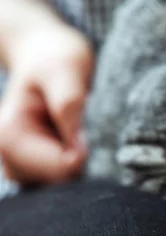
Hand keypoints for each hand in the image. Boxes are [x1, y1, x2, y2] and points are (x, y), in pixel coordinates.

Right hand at [0, 24, 93, 183]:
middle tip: (82, 120)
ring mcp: (22, 163)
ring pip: (65, 182)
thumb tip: (76, 151)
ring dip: (81, 158)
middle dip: (81, 157)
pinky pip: (66, 177)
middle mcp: (9, 155)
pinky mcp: (37, 165)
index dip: (83, 153)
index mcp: (10, 135)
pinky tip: (76, 135)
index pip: (57, 169)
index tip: (86, 126)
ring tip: (77, 124)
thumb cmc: (56, 57)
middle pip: (60, 181)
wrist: (47, 52)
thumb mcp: (65, 69)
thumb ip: (68, 104)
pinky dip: (78, 161)